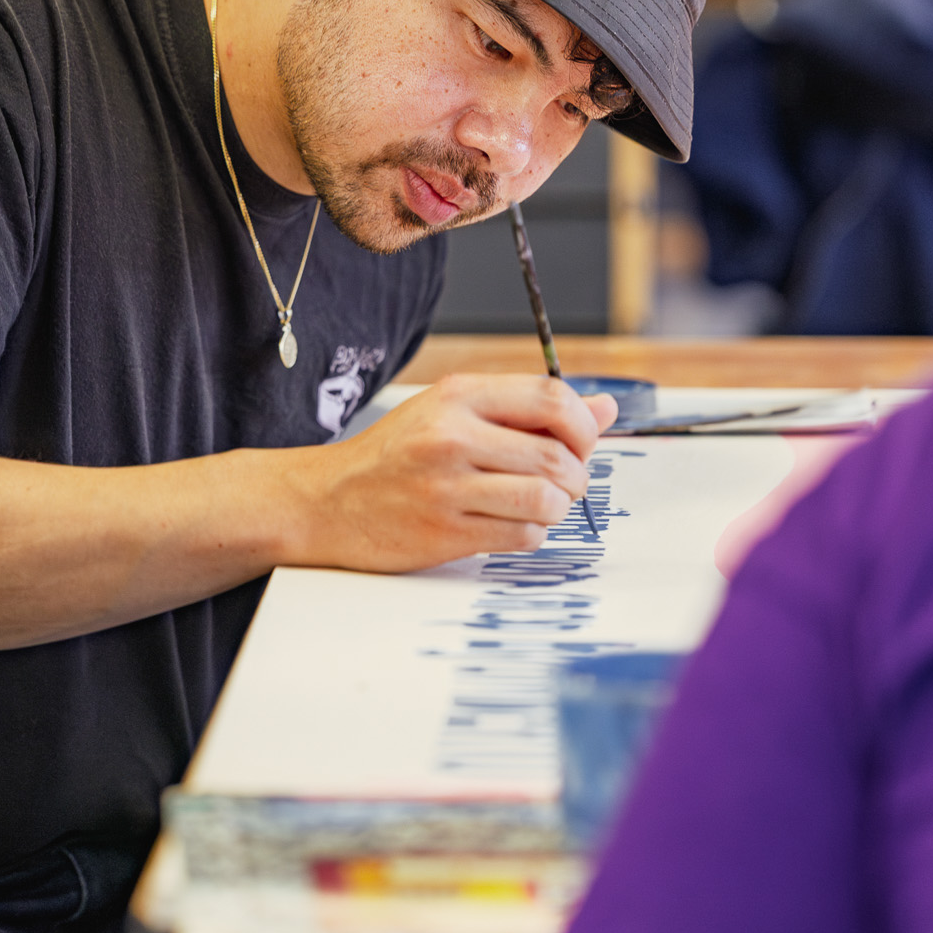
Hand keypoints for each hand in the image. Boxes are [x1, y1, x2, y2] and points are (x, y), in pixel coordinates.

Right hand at [281, 374, 616, 570]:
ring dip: (557, 508)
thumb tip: (605, 410)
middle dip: (578, 475)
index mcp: (457, 396)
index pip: (552, 398)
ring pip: (547, 499)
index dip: (584, 425)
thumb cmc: (396, 456)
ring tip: (538, 505)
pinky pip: (523, 536)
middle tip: (566, 482)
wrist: (327, 502)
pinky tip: (509, 525)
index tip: (582, 442)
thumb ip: (527, 410)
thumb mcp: (453, 413)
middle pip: (558, 454)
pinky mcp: (444, 533)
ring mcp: (447, 487)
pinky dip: (530, 534)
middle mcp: (452, 437)